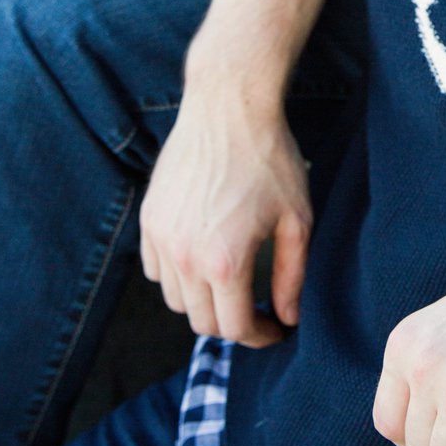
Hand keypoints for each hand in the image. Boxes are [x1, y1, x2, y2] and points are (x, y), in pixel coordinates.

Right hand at [139, 82, 312, 345]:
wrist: (228, 109)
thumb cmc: (270, 160)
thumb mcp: (296, 219)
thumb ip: (293, 276)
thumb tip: (287, 317)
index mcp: (224, 262)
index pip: (233, 329)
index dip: (259, 336)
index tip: (276, 329)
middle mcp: (185, 257)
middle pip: (202, 322)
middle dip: (232, 323)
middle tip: (257, 309)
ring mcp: (161, 238)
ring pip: (176, 300)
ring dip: (204, 301)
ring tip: (231, 282)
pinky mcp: (149, 220)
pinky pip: (156, 270)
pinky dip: (178, 276)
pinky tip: (203, 258)